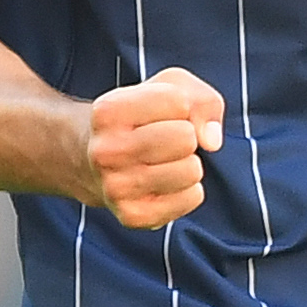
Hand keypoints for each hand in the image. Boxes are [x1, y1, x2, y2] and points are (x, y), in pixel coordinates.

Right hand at [81, 67, 224, 229]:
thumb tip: (211, 140)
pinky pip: (192, 198)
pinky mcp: (133, 217)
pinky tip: (164, 183)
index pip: (178, 102)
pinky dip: (188, 190)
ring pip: (192, 170)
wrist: (95, 161)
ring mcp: (116, 188)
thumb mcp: (170, 89)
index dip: (181, 105)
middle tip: (165, 141)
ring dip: (188, 164)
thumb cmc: (141, 118)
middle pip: (186, 138)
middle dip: (187, 136)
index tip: (160, 114)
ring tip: (163, 162)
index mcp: (108, 111)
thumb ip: (201, 99)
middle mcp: (105, 151)